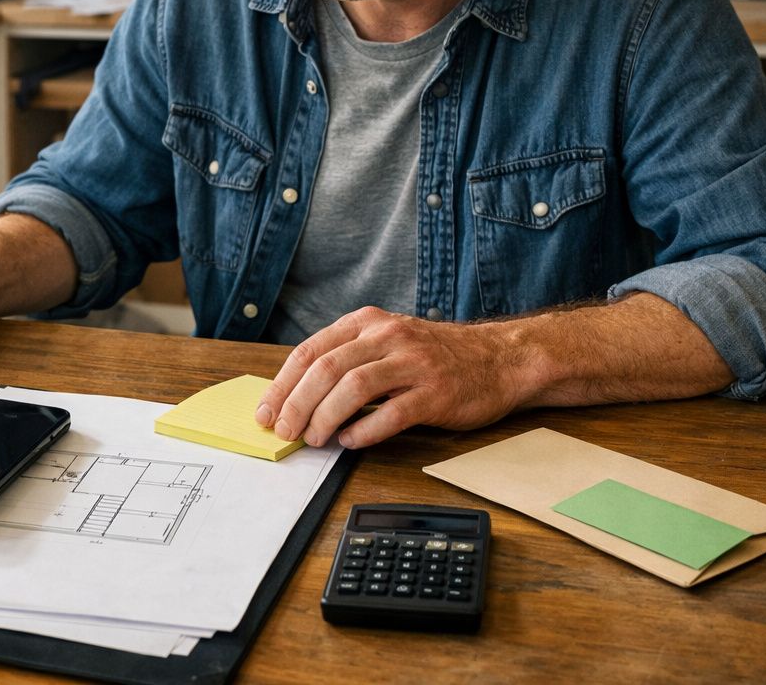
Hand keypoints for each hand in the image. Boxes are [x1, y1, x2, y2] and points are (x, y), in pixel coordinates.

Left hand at [254, 305, 531, 447]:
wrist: (499, 359)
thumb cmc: (435, 357)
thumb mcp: (386, 343)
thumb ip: (347, 361)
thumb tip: (297, 398)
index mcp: (367, 324)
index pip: (310, 351)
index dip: (282, 384)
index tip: (266, 412)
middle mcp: (387, 337)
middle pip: (326, 368)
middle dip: (296, 404)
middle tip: (285, 431)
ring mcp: (413, 363)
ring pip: (354, 387)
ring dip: (325, 417)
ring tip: (315, 439)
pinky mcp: (435, 392)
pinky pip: (392, 413)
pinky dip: (365, 430)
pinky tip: (351, 441)